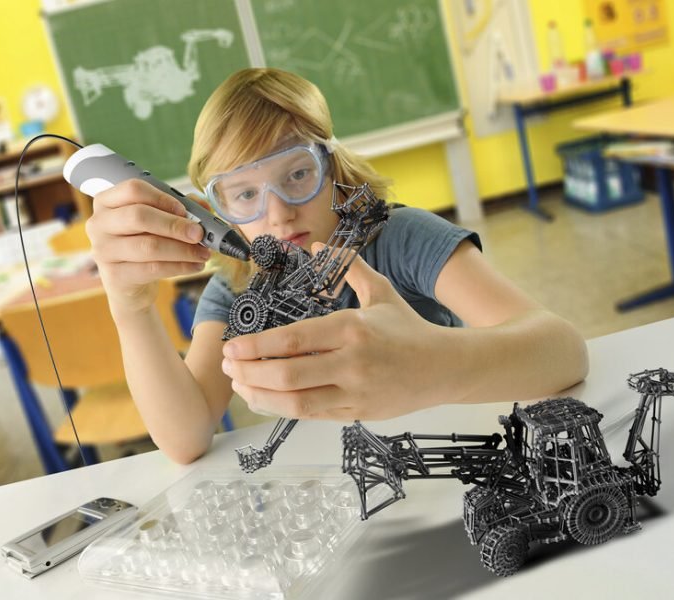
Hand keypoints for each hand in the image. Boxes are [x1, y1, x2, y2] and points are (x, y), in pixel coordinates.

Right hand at [86, 179, 210, 316]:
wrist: (129, 283)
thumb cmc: (143, 242)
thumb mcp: (156, 221)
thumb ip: (179, 209)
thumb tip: (203, 206)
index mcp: (107, 201)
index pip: (133, 189)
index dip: (162, 198)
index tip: (185, 210)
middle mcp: (99, 223)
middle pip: (139, 216)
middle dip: (175, 225)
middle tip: (199, 233)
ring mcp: (103, 250)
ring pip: (149, 246)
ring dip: (183, 250)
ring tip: (203, 253)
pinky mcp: (114, 275)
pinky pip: (153, 269)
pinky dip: (179, 267)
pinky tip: (194, 266)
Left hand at [221, 245, 451, 420]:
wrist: (446, 368)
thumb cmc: (409, 328)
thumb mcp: (382, 292)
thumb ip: (349, 267)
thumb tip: (316, 244)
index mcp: (353, 328)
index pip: (293, 340)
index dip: (256, 346)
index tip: (232, 346)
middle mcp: (352, 362)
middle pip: (288, 375)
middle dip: (250, 373)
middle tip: (228, 366)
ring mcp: (355, 392)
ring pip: (296, 402)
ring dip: (260, 396)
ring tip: (240, 385)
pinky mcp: (358, 414)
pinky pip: (312, 415)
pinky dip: (282, 409)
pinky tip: (265, 399)